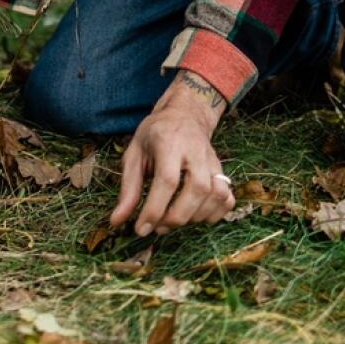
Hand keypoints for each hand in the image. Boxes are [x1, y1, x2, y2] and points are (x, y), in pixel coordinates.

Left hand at [110, 70, 233, 233]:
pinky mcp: (221, 170)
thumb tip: (117, 221)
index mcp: (169, 143)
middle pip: (196, 189)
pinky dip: (215, 214)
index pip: (168, 180)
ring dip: (194, 217)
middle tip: (158, 228)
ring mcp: (212, 161)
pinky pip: (227, 197)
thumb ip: (128, 189)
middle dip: (176, 217)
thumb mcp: (134, 155)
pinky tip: (195, 216)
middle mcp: (196, 151)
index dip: (155, 209)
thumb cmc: (155, 135)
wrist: (184, 115)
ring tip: (173, 222)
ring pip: (215, 195)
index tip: (141, 228)